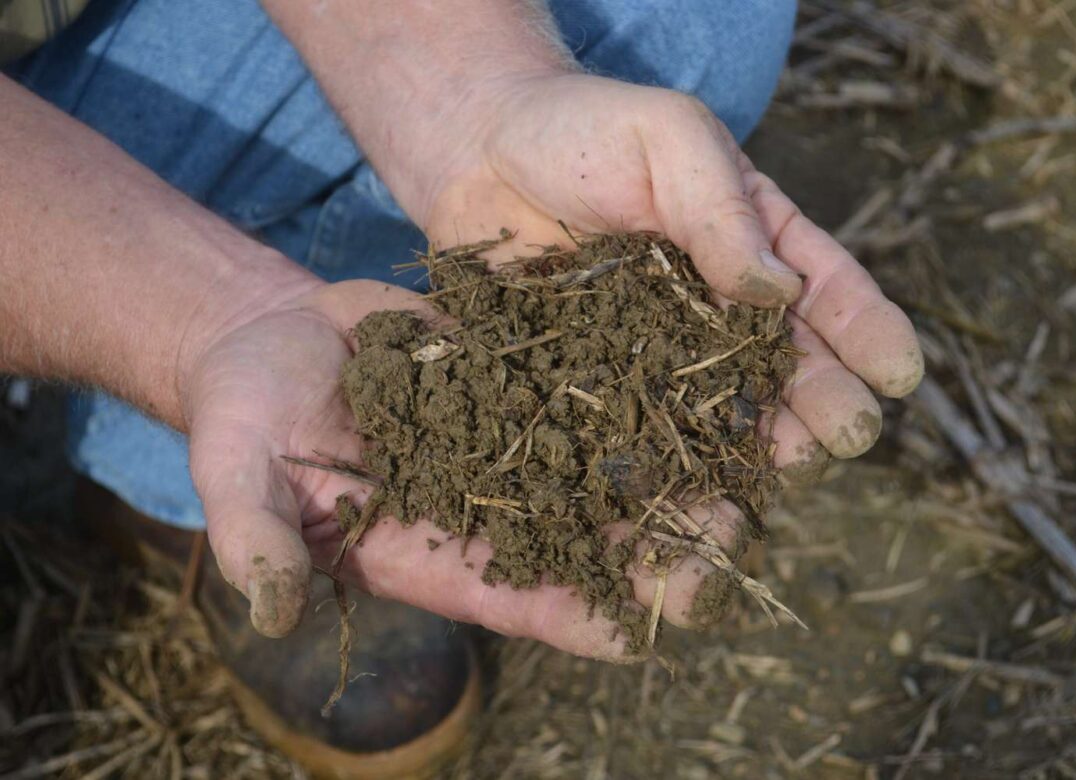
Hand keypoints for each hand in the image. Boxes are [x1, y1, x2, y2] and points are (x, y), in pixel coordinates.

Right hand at [186, 280, 746, 658]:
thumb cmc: (248, 416)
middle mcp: (500, 509)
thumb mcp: (240, 475)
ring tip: (757, 447)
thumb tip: (270, 610)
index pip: (543, 606)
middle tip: (741, 523)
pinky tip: (710, 369)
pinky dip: (649, 387)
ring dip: (683, 465)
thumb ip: (259, 537)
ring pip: (620, 466)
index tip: (674, 607)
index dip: (609, 614)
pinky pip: (600, 389)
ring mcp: (521, 443)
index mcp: (445, 554)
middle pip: (606, 543)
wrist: (271, 339)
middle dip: (674, 542)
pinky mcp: (529, 381)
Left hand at [415, 73, 924, 481]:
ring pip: (725, 410)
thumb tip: (774, 289)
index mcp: (755, 239)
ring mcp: (662, 353)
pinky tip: (693, 496)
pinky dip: (672, 468)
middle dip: (823, 400)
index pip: (826, 287)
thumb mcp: (668, 137)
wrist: (476, 154)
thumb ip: (720, 206)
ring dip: (760, 447)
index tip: (899, 374)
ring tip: (787, 474)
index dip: (867, 331)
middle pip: (785, 363)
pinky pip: (644, 432)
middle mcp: (719, 307)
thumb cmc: (582, 127)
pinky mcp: (603, 385)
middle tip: (847, 434)